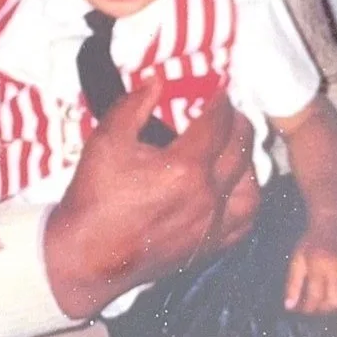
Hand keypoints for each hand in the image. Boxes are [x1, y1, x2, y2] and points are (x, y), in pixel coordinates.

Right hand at [44, 76, 259, 317]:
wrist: (86, 255)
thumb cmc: (94, 197)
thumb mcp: (107, 140)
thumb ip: (134, 104)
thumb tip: (156, 80)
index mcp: (184, 168)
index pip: (216, 123)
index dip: (220, 100)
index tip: (219, 88)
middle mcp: (206, 197)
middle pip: (240, 150)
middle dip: (237, 123)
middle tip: (227, 110)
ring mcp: (210, 225)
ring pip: (251, 188)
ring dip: (247, 161)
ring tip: (234, 147)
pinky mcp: (207, 247)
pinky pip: (244, 222)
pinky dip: (246, 199)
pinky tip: (236, 187)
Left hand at [283, 229, 336, 313]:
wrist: (331, 226)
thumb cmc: (311, 244)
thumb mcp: (297, 260)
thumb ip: (293, 284)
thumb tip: (289, 307)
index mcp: (319, 265)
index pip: (316, 296)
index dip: (309, 308)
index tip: (304, 310)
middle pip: (336, 301)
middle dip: (325, 308)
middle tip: (318, 305)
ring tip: (333, 300)